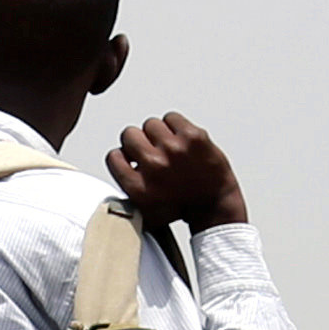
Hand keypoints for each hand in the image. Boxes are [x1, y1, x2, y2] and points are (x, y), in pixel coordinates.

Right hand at [107, 113, 246, 231]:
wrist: (214, 203)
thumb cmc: (181, 207)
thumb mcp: (144, 211)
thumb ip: (124, 193)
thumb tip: (115, 169)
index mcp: (138, 186)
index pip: (114, 156)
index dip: (123, 156)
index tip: (131, 158)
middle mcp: (154, 166)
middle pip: (129, 134)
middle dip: (139, 142)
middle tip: (151, 151)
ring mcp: (174, 149)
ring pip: (151, 124)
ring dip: (158, 134)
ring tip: (169, 147)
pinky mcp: (192, 136)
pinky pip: (172, 118)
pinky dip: (175, 126)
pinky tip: (181, 141)